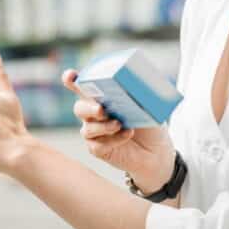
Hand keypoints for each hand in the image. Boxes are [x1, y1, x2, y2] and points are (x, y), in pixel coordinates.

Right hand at [63, 69, 175, 193]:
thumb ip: (141, 96)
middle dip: (88, 108)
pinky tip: (126, 135)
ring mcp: (95, 133)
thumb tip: (139, 85)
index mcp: (102, 98)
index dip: (72, 80)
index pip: (82, 87)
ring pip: (87, 129)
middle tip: (101, 110)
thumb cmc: (150, 125)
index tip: (70, 76)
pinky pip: (97, 145)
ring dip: (102, 126)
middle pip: (79, 108)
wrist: (157, 152)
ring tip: (119, 124)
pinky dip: (113, 140)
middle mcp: (94, 114)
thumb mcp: (149, 107)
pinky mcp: (98, 149)